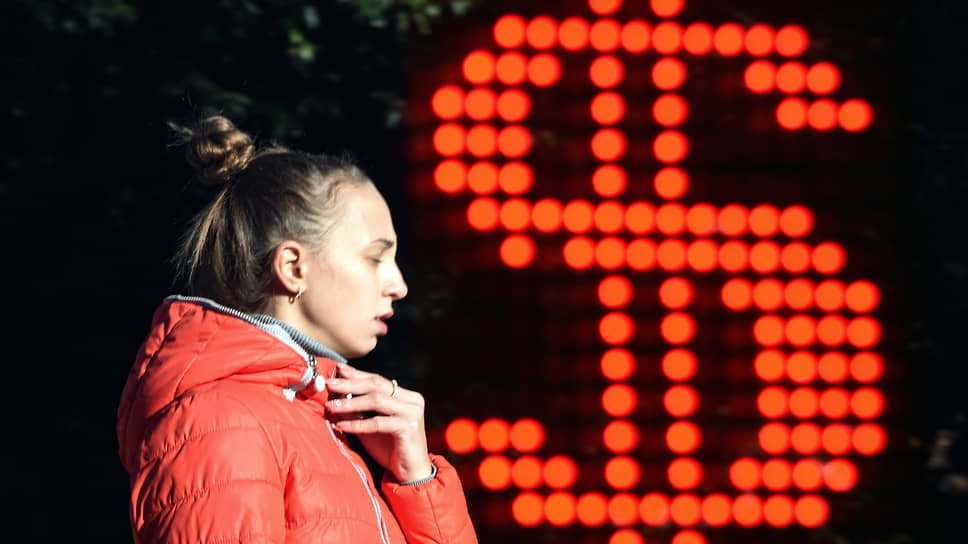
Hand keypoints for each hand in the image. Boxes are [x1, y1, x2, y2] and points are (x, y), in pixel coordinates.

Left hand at [325, 364, 433, 482]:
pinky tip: (342, 425)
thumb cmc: (390, 449)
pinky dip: (358, 424)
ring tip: (331, 406)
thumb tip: (335, 396)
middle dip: (350, 383)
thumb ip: (357, 412)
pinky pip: (378, 422)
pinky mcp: (409, 428)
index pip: (377, 380)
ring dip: (351, 403)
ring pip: (377, 400)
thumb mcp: (370, 427)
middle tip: (330, 383)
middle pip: (377, 385)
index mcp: (406, 396)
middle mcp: (412, 400)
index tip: (337, 370)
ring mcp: (412, 413)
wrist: (410, 474)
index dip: (356, 374)